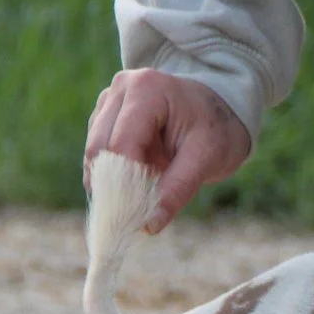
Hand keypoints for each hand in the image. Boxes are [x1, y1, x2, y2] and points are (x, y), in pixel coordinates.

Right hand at [82, 69, 252, 233]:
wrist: (219, 111)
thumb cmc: (217, 129)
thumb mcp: (207, 157)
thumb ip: (178, 188)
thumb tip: (149, 225)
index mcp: (147, 89)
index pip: (120, 144)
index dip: (124, 184)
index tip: (137, 218)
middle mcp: (121, 89)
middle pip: (99, 148)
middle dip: (114, 186)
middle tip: (135, 218)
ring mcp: (109, 100)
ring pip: (94, 153)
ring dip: (111, 182)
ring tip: (139, 202)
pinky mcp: (104, 117)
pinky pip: (97, 154)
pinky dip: (111, 176)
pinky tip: (133, 188)